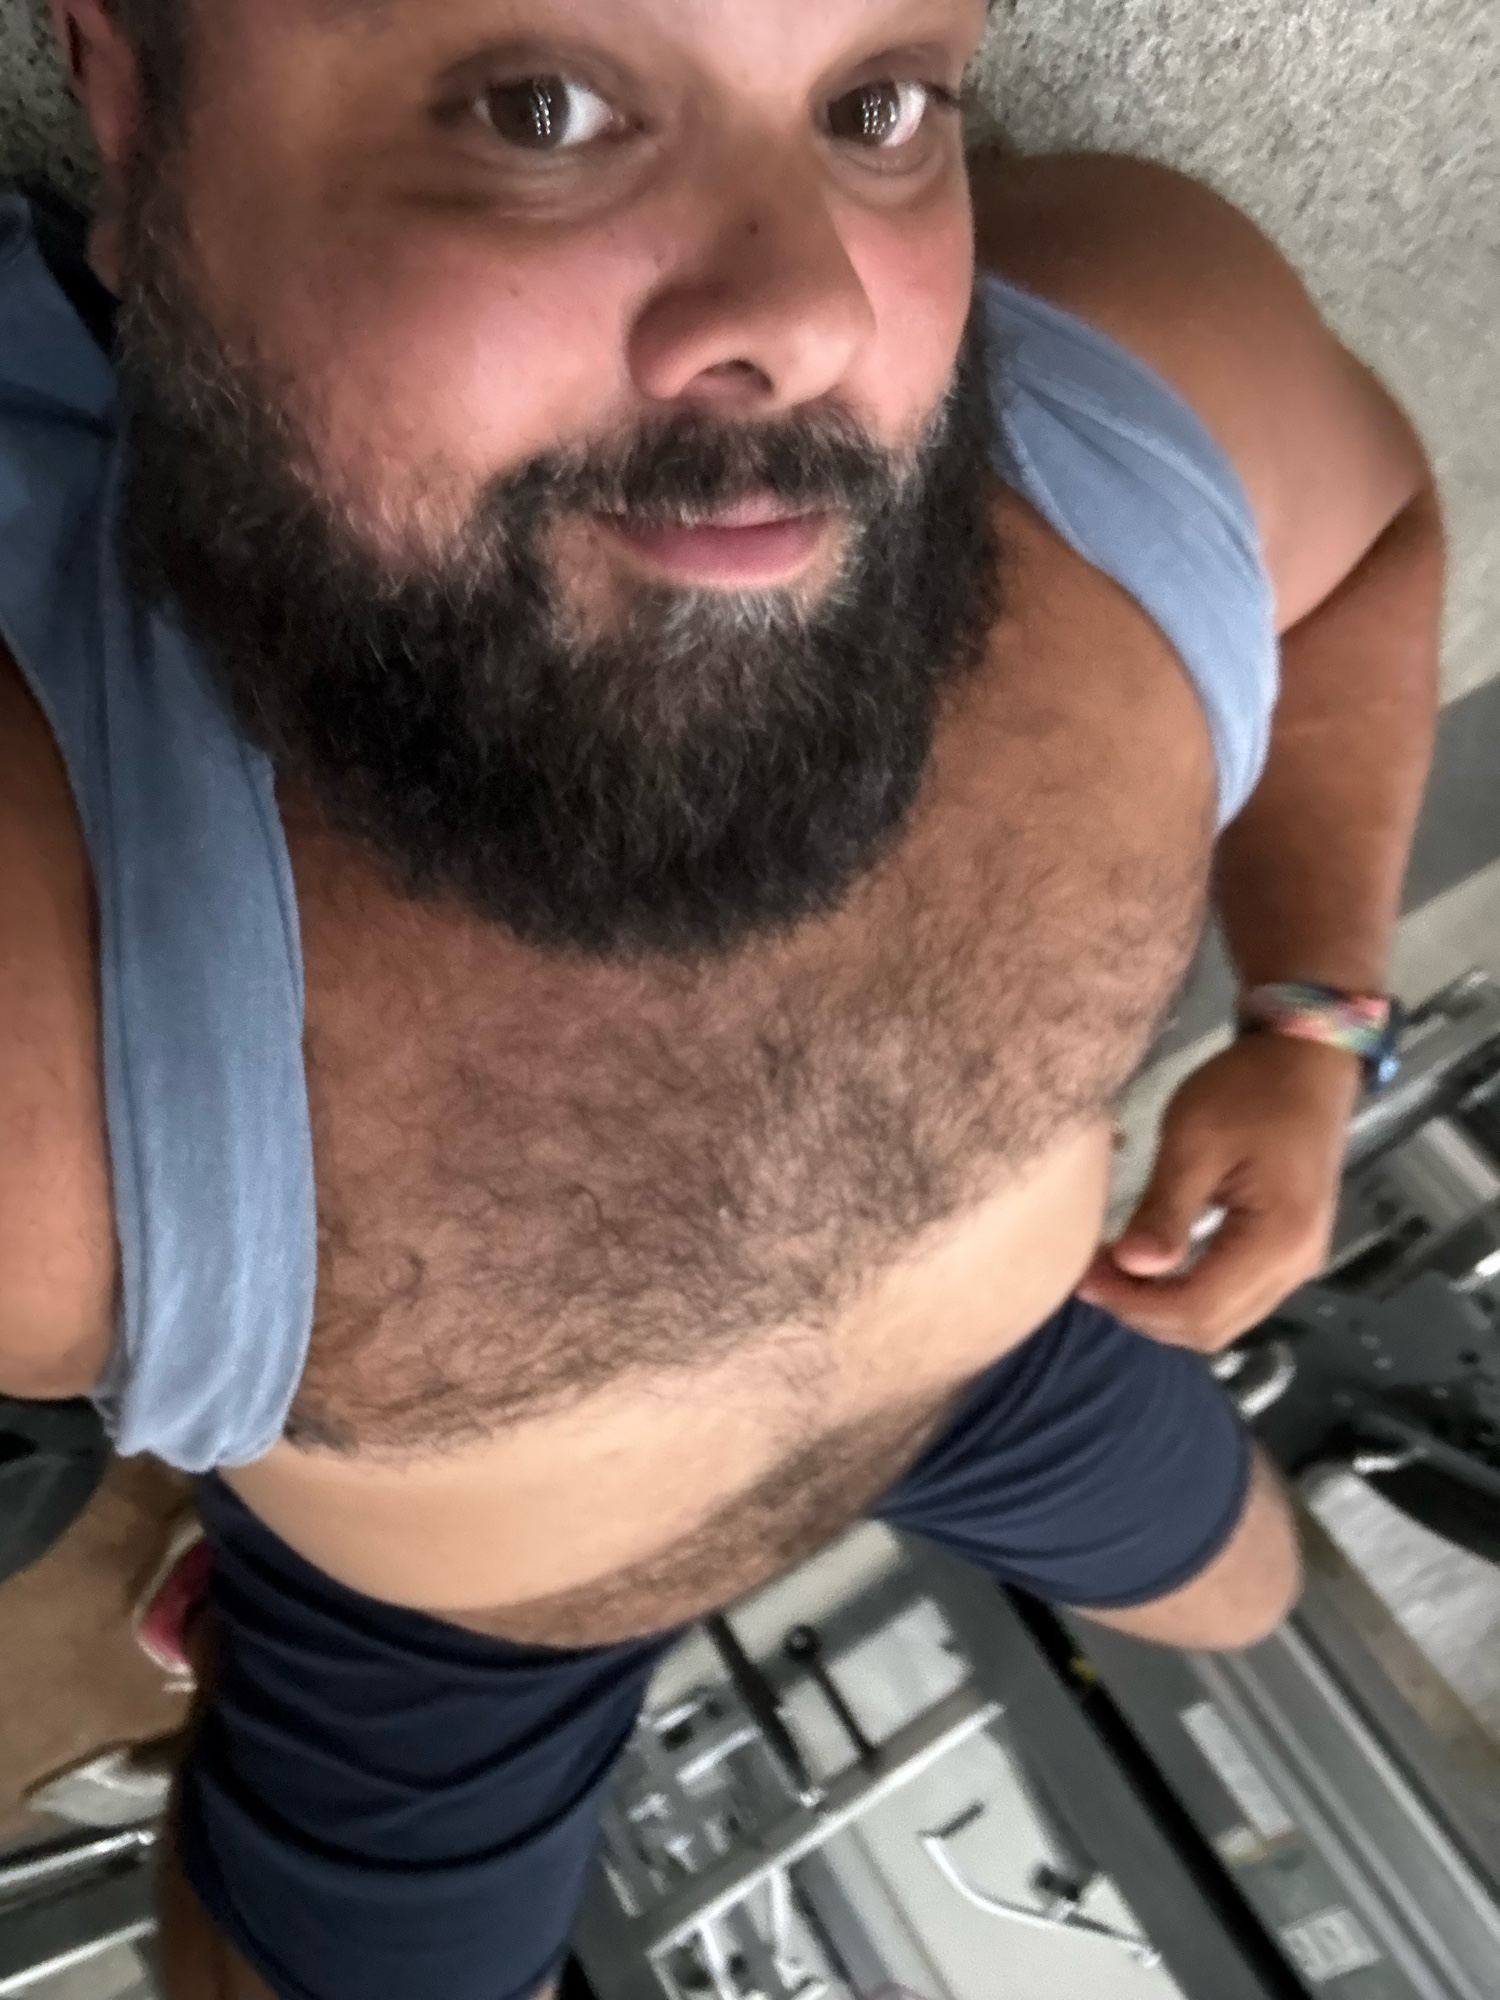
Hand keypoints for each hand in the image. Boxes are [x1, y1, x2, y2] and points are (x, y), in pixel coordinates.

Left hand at [1078, 1034, 1361, 1351]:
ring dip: (1163, 1308)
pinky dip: (1187, 1293)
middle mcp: (1295, 1266)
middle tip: (1091, 1275)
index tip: (1083, 1277)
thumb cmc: (1249, 1089)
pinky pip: (1233, 1297)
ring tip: (1113, 1271)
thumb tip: (1131, 1267)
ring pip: (1222, 1320)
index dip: (1134, 1303)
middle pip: (1210, 1327)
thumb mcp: (1195, 1139)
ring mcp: (1297, 1262)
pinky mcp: (1287, 1251)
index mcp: (1276, 1241)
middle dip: (1144, 1312)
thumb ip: (1164, 1209)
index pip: (1196, 1308)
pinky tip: (1150, 1265)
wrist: (1307, 1058)